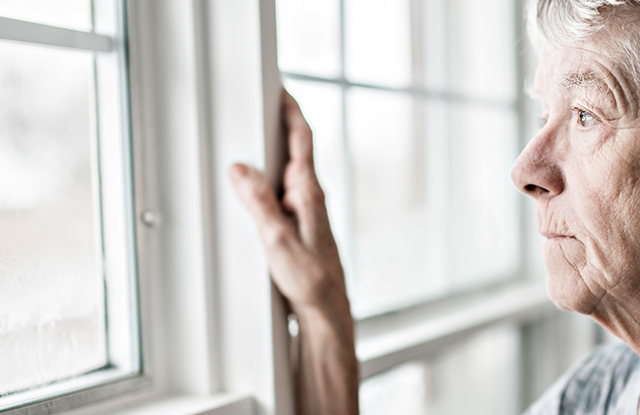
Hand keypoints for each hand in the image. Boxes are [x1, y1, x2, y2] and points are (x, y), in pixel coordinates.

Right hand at [229, 90, 348, 320]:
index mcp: (309, 194)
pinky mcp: (298, 224)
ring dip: (270, 154)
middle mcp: (310, 197)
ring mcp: (305, 210)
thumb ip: (260, 204)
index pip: (303, 140)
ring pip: (285, 172)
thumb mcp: (278, 242)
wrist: (326, 309)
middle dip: (277, 125)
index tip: (280, 88)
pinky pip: (280, 192)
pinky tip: (252, 187)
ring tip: (248, 139)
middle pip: (294, 150)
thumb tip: (241, 169)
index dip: (291, 111)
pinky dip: (266, 181)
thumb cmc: (312, 281)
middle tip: (259, 104)